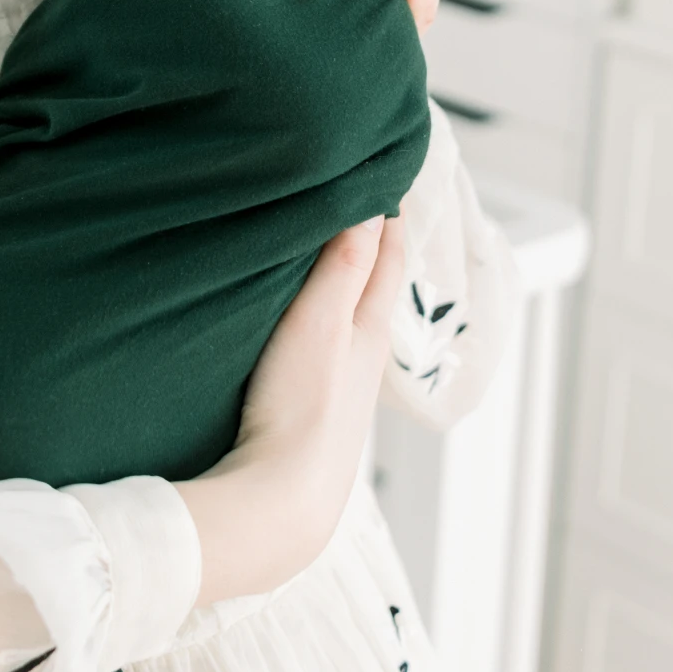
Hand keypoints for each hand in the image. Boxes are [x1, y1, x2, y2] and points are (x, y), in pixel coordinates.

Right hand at [175, 214, 405, 605]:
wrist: (283, 502)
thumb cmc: (302, 412)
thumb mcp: (320, 323)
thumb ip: (343, 264)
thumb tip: (371, 203)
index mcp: (371, 326)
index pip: (389, 253)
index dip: (388, 210)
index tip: (382, 169)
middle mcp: (364, 353)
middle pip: (376, 282)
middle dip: (372, 238)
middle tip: (362, 195)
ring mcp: (342, 383)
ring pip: (352, 313)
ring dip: (348, 277)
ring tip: (335, 246)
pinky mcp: (316, 407)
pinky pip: (327, 341)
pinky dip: (325, 313)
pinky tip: (307, 320)